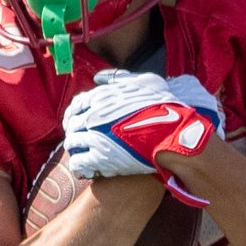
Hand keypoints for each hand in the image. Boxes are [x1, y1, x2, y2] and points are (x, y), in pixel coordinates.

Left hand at [63, 70, 223, 204]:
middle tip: (78, 139)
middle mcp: (93, 115)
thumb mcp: (144, 82)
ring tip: (82, 154)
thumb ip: (120, 78)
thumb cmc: (164, 106)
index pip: (77, 105)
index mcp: (101, 97)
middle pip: (73, 124)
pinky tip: (86, 169)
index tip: (76, 120)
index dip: (75, 114)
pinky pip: (79, 164)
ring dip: (76, 149)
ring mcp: (95, 137)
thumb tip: (100, 77)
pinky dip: (80, 167)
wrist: (173, 133)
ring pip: (73, 144)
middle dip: (74, 131)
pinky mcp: (100, 158)